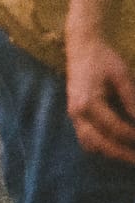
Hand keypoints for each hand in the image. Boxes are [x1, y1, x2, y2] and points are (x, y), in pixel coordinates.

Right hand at [73, 32, 134, 165]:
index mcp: (88, 102)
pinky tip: (118, 145)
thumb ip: (132, 100)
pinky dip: (101, 146)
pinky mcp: (75, 115)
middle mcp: (77, 113)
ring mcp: (73, 115)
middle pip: (100, 144)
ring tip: (131, 155)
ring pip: (90, 145)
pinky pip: (86, 139)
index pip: (115, 129)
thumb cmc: (104, 59)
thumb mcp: (123, 76)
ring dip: (110, 152)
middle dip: (123, 154)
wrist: (82, 47)